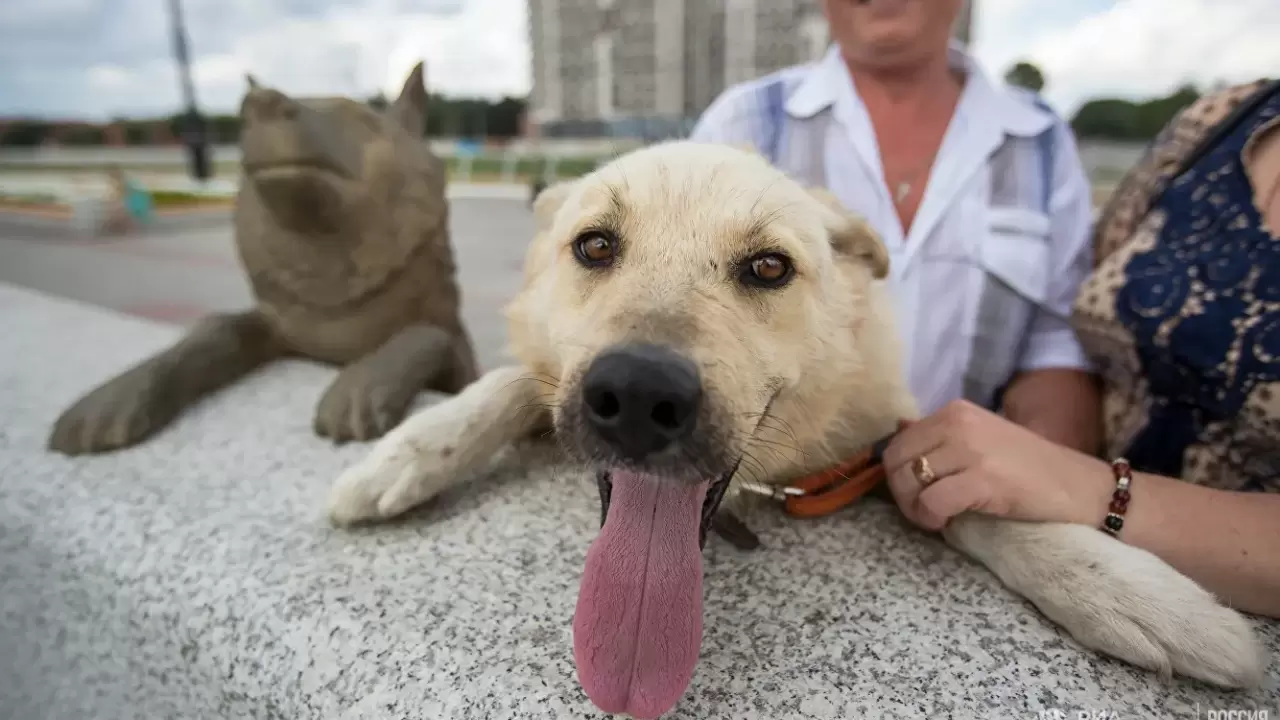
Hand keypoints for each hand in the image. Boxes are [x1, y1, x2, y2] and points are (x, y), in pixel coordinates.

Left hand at [882, 399, 1113, 531]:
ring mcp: (971, 448)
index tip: (917, 494)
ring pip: (910, 482)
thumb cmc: (1030, 471)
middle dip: (902, 494)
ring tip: (938, 517)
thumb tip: (895, 433)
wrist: (1082, 488)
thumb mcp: (980, 441)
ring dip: (915, 509)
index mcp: (954, 412)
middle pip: (896, 462)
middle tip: (925, 512)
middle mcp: (958, 422)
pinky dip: (932, 518)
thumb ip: (940, 440)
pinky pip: (933, 501)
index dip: (897, 475)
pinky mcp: (984, 478)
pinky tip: (949, 522)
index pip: (897, 443)